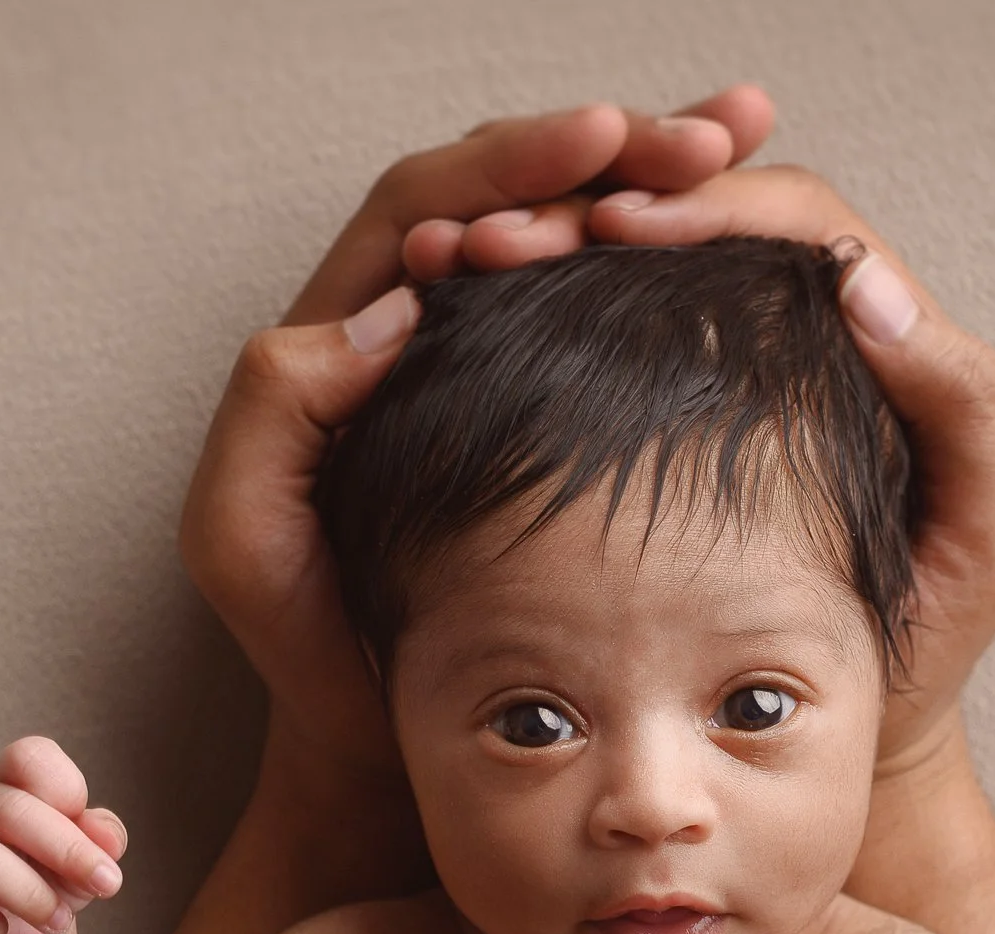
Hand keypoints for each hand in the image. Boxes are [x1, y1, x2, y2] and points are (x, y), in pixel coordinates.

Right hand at [0, 737, 127, 933]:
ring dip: (29, 895)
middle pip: (8, 809)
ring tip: (59, 921)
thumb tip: (107, 839)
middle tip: (106, 886)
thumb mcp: (89, 856)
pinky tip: (0, 931)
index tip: (99, 838)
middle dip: (67, 852)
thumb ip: (103, 836)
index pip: (29, 757)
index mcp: (10, 781)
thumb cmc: (54, 878)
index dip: (69, 791)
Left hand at [177, 87, 774, 814]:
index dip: (515, 164)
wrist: (386, 738)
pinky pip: (618, 332)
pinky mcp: (563, 437)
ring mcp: (502, 385)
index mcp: (348, 344)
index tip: (606, 141)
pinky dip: (680, 280)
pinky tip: (749, 257)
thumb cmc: (314, 652)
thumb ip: (272, 413)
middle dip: (615, 152)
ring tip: (748, 147)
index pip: (431, 204)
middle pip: (521, 203)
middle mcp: (429, 342)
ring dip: (663, 192)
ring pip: (580, 254)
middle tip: (717, 133)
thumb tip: (398, 306)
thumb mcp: (244, 538)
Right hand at [441, 162, 994, 778]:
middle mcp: (797, 352)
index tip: (625, 227)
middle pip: (703, 228)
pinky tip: (480, 325)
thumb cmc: (927, 649)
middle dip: (607, 208)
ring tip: (480, 263)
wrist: (859, 740)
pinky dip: (540, 325)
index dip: (715, 206)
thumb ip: (963, 403)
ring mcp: (725, 398)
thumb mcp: (987, 531)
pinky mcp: (663, 451)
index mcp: (878, 347)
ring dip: (558, 253)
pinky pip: (601, 355)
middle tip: (519, 236)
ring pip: (640, 282)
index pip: (798, 226)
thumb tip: (864, 283)